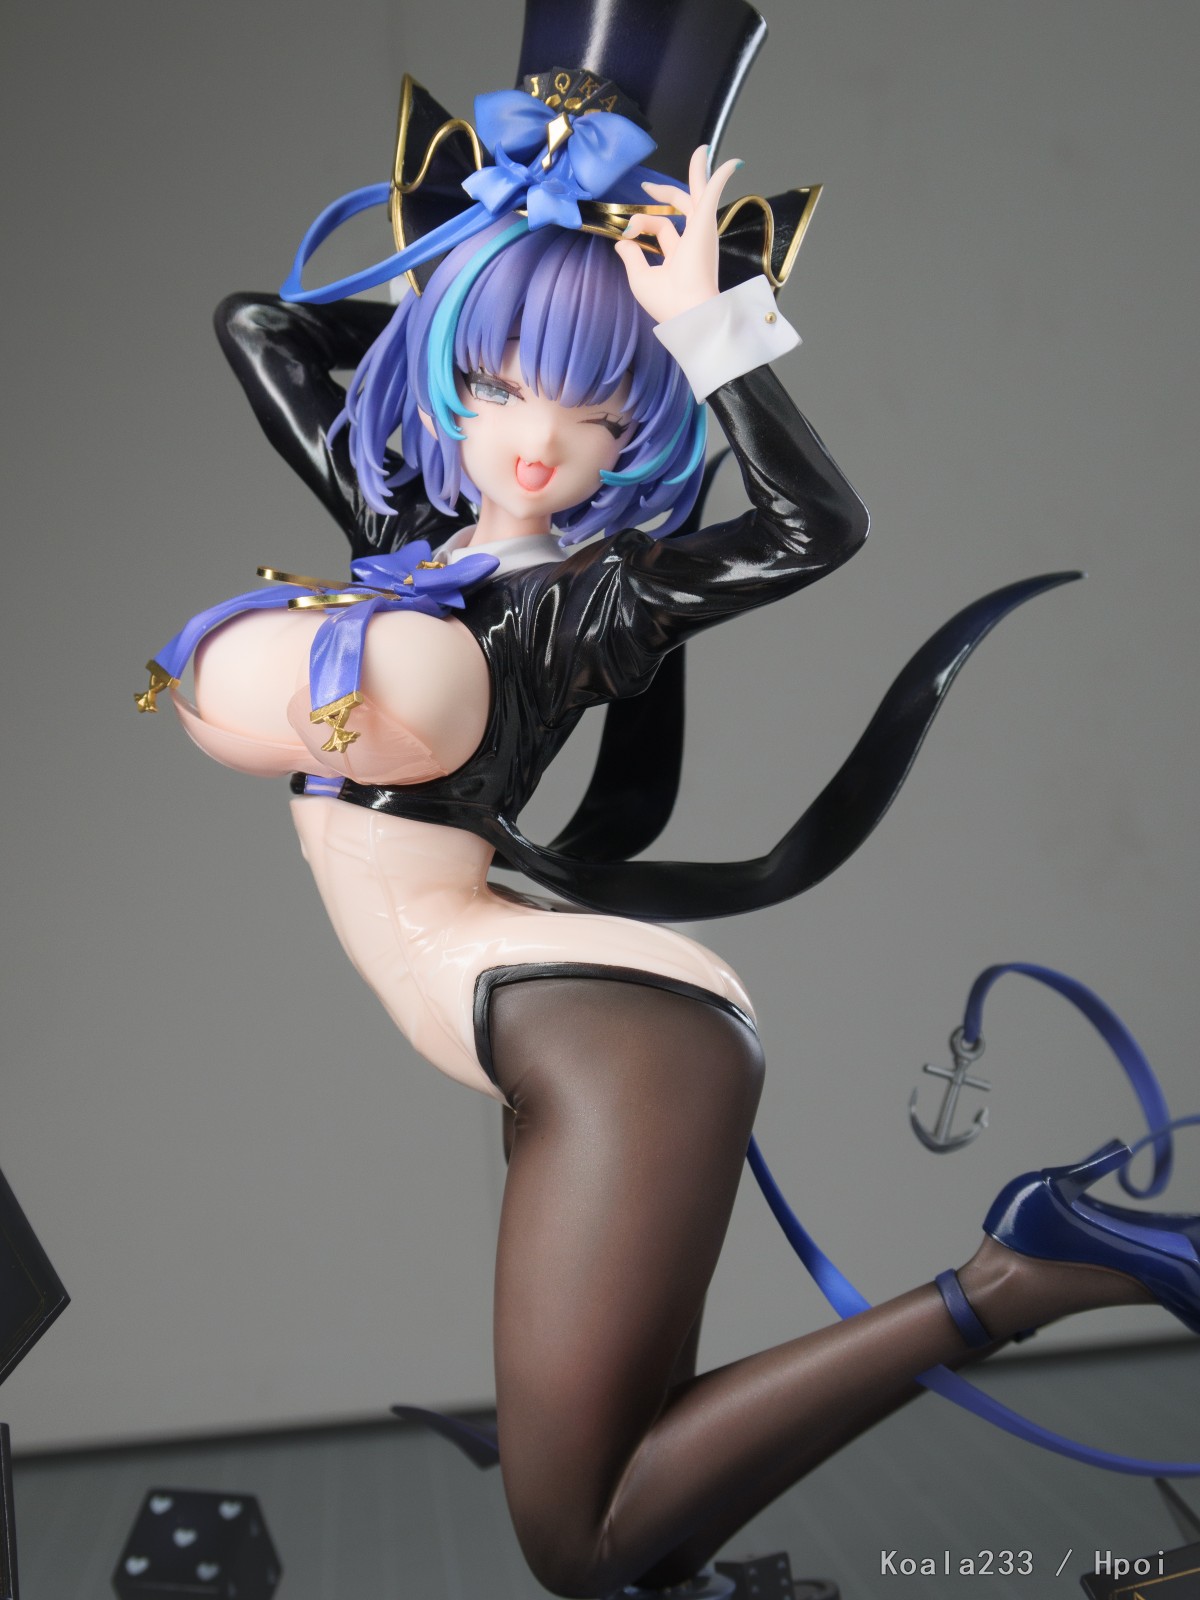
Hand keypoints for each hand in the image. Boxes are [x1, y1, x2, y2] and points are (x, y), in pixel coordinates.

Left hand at [614, 145, 740, 324]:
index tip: (626, 232)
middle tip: (648, 188)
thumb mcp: (640, 278)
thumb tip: (621, 240)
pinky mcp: (705, 222)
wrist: (689, 312)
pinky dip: (721, 175)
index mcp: (679, 254)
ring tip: (701, 151)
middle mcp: (693, 241)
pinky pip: (714, 191)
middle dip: (666, 194)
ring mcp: (701, 230)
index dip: (640, 224)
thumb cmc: (668, 302)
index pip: (661, 228)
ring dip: (698, 172)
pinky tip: (734, 161)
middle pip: (682, 208)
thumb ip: (631, 257)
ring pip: (699, 194)